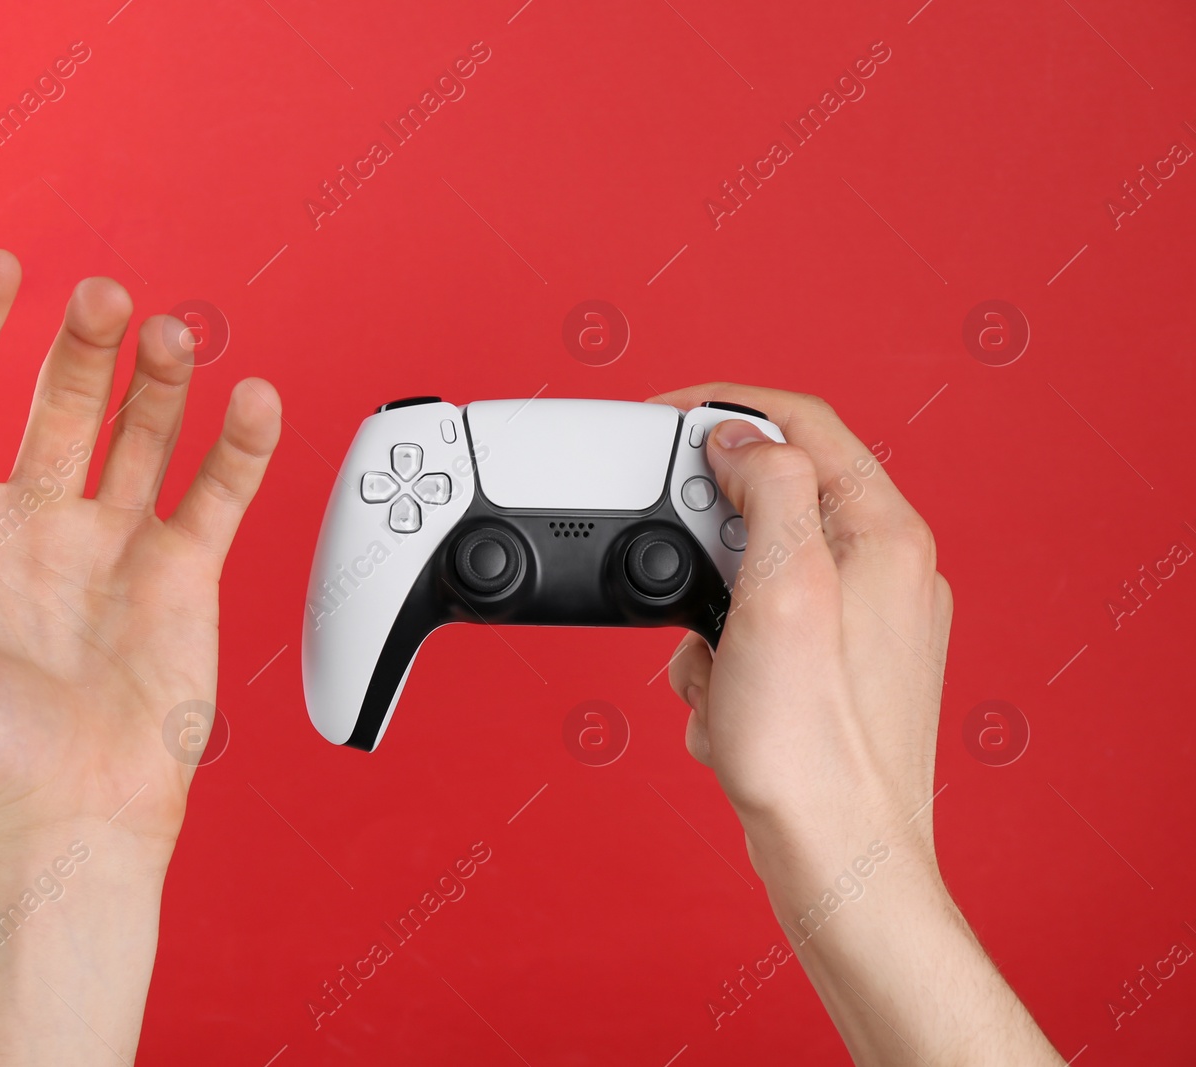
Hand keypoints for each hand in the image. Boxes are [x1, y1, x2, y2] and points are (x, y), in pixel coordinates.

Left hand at [0, 249, 280, 852]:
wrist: (61, 825)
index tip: (2, 267)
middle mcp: (34, 526)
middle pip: (59, 400)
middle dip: (83, 342)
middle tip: (105, 300)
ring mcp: (114, 546)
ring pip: (142, 431)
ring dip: (161, 376)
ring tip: (171, 333)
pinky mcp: (184, 577)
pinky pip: (218, 492)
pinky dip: (241, 444)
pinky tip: (252, 399)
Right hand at [651, 385, 1060, 1065]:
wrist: (835, 861)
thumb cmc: (813, 749)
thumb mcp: (780, 594)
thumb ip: (768, 491)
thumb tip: (742, 437)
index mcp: (885, 536)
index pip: (803, 423)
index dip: (722, 407)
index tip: (660, 419)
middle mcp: (885, 571)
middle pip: (774, 496)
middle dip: (706, 536)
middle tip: (672, 566)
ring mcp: (864, 623)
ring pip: (755, 568)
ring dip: (708, 609)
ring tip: (711, 663)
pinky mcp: (834, 669)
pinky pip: (757, 627)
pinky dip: (724, 657)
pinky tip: (728, 701)